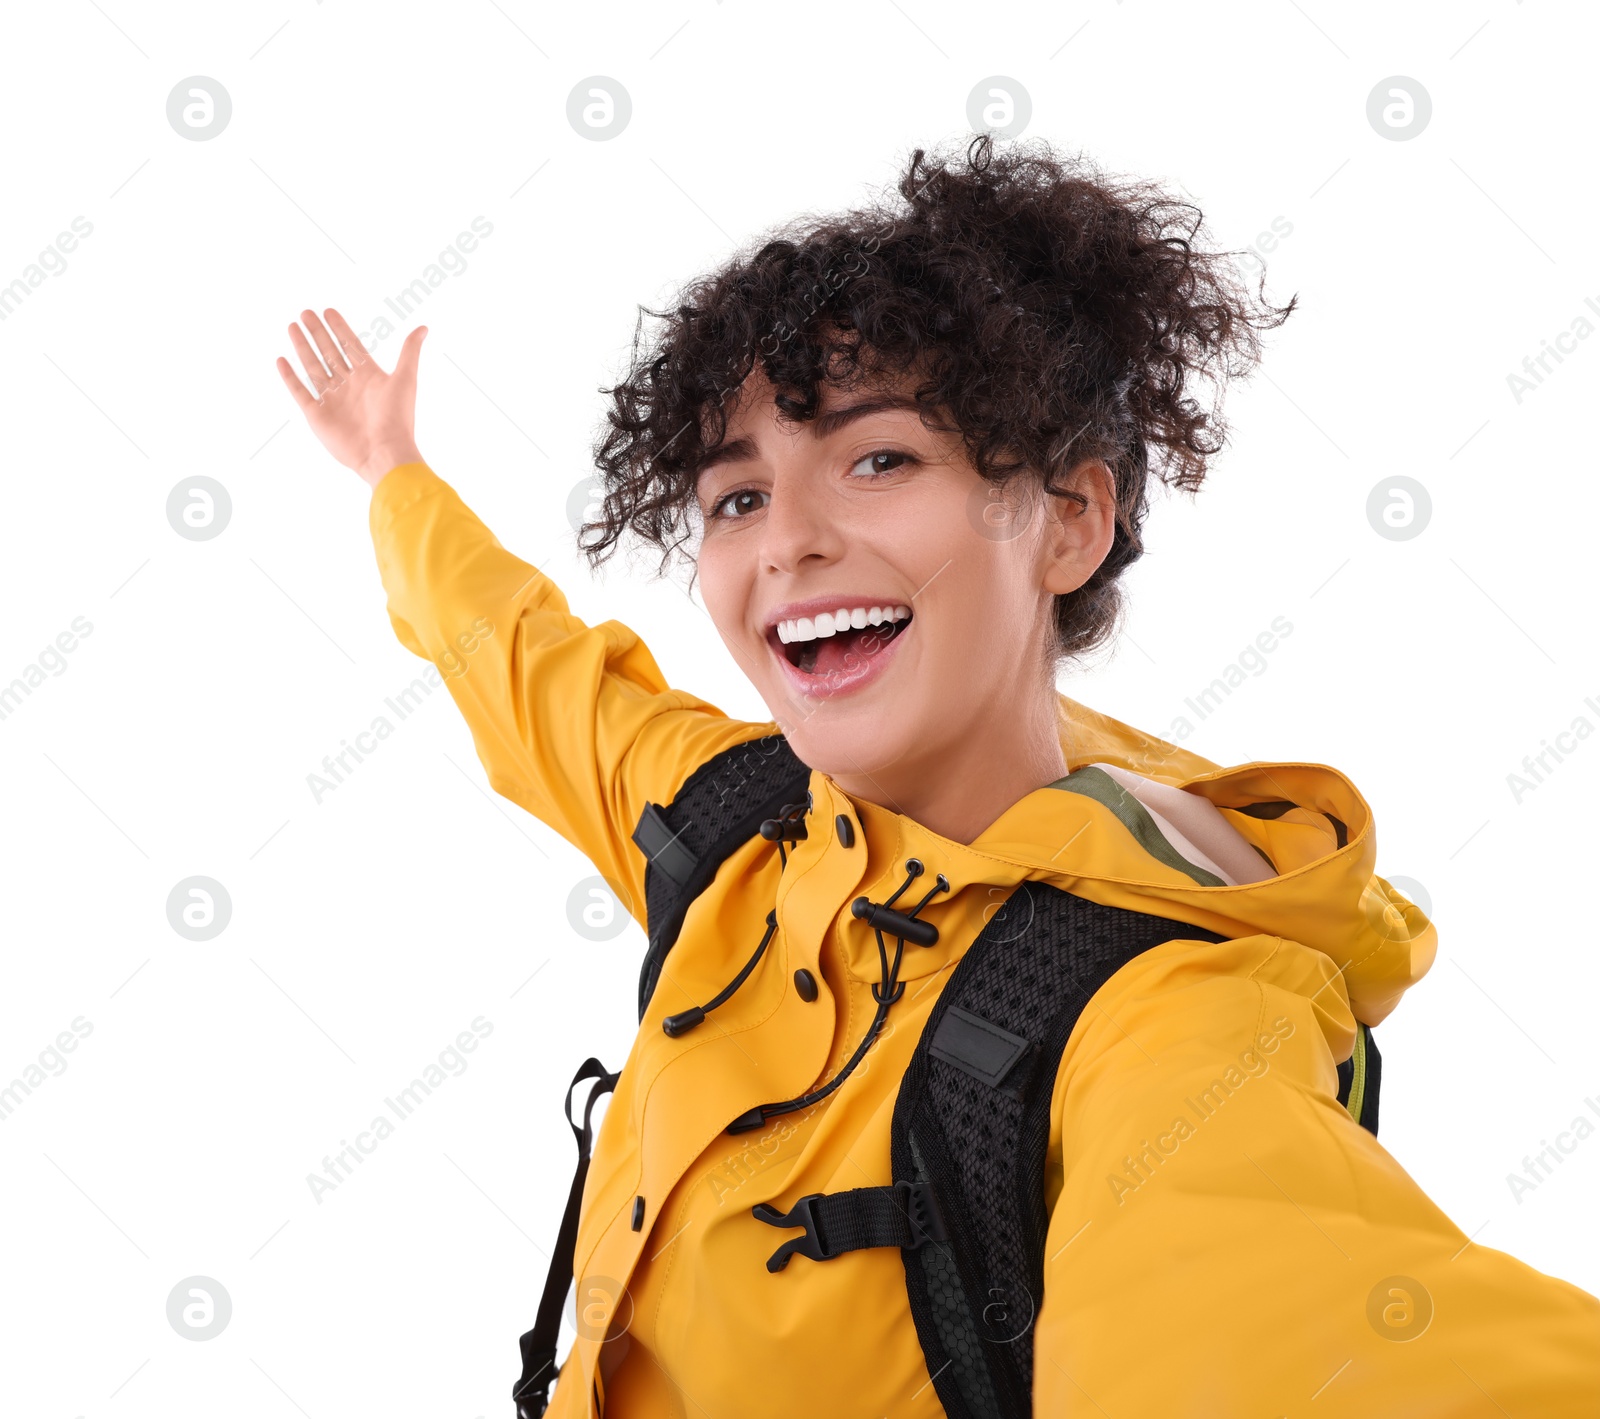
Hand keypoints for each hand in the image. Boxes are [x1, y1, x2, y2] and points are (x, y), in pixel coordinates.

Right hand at [276, 308, 426, 489]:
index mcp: (368, 376)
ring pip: (313, 367)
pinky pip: (300, 392)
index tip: (328, 310)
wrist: (384, 453)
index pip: (351, 345)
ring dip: (303, 347)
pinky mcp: (317, 415)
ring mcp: (332, 400)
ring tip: (293, 327)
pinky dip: (290, 377)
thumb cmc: (397, 418)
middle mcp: (348, 385)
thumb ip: (409, 351)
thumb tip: (423, 327)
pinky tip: (282, 360)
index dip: (340, 328)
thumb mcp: (406, 379)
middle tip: (305, 312)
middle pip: (330, 352)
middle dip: (318, 332)